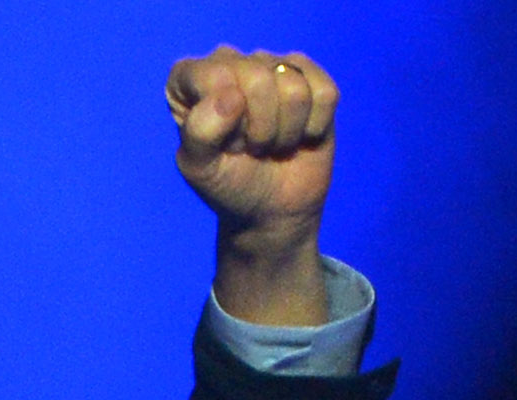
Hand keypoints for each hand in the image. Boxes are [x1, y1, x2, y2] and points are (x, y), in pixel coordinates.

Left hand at [167, 46, 339, 325]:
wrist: (272, 216)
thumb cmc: (229, 192)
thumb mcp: (201, 170)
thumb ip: (201, 132)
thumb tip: (228, 94)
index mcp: (192, 82)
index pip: (205, 71)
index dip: (220, 113)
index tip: (225, 145)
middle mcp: (232, 66)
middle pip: (255, 73)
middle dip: (257, 126)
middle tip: (252, 153)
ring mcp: (275, 70)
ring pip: (291, 82)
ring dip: (286, 129)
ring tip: (274, 149)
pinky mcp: (314, 82)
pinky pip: (324, 87)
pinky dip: (316, 123)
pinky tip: (301, 138)